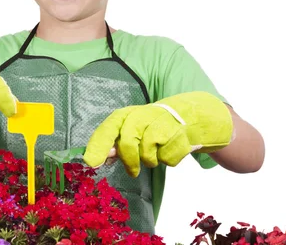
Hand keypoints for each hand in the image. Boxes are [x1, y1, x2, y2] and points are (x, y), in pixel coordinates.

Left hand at [83, 91, 233, 176]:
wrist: (195, 116)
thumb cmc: (158, 125)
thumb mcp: (136, 129)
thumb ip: (117, 141)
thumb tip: (99, 157)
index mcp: (131, 113)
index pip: (110, 126)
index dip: (99, 144)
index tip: (91, 162)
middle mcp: (145, 115)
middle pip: (128, 140)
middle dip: (128, 159)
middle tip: (132, 172)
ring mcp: (164, 123)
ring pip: (148, 152)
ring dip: (151, 160)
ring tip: (157, 154)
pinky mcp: (181, 135)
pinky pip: (168, 158)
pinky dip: (169, 160)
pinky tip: (172, 150)